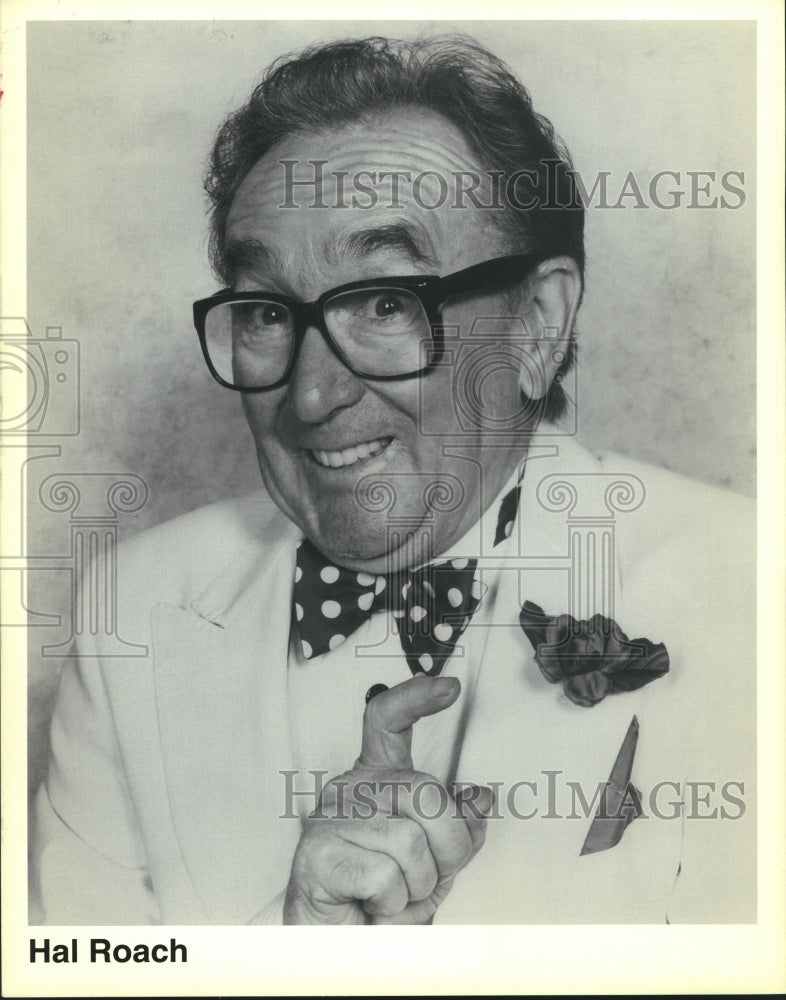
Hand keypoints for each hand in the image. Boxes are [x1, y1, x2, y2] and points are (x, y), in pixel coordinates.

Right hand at [283, 675, 492, 923]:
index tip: (449, 687)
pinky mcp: (317, 854)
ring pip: (410, 840)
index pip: (388, 721)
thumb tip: (480, 798)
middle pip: (426, 793)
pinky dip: (393, 902)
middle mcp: (349, 788)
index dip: (417, 697)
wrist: (336, 946)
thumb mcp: (433, 860)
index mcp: (375, 779)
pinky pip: (385, 875)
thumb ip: (456, 824)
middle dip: (448, 847)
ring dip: (417, 883)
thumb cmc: (381, 899)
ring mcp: (329, 818)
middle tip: (428, 877)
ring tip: (394, 894)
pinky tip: (372, 903)